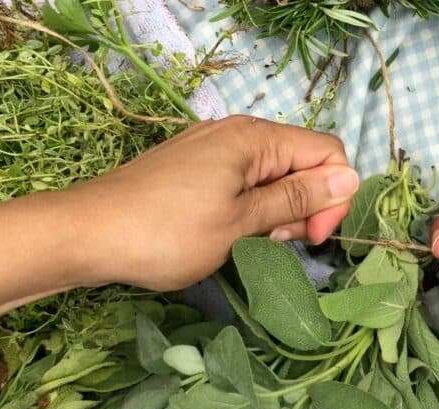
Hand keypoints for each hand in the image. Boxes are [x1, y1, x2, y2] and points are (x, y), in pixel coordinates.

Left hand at [63, 115, 358, 290]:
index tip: (312, 239)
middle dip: (303, 207)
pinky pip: (240, 183)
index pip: (327, 153)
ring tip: (248, 244)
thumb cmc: (167, 233)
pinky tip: (228, 236)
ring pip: (270, 177)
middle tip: (276, 244)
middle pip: (300, 163)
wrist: (88, 235)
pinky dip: (247, 210)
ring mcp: (211, 149)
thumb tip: (350, 178)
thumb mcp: (242, 222)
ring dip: (275, 213)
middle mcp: (236, 134)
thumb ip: (297, 198)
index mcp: (255, 139)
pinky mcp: (193, 168)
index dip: (333, 196)